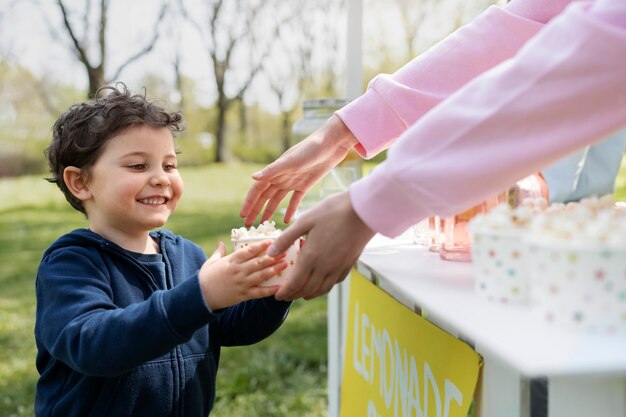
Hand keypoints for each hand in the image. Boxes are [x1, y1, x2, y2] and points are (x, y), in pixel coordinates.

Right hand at [199, 240, 287, 310]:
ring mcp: (241, 284)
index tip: (271, 241)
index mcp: (230, 261)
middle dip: (272, 257)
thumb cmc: (205, 278)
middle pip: (257, 262)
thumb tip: (222, 242)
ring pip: (260, 276)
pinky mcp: (243, 295)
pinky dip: (270, 290)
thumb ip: (219, 252)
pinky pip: (259, 293)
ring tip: (285, 264)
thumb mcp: (210, 262)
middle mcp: (237, 271)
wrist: (200, 298)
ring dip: (274, 270)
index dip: (260, 246)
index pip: (248, 251)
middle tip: (285, 251)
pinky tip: (280, 287)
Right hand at [240, 115, 358, 225]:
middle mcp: (280, 177)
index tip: (242, 215)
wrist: (331, 145)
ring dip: (269, 211)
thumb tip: (253, 177)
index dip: (249, 202)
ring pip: (276, 200)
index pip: (257, 189)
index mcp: (274, 171)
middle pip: (264, 197)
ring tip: (263, 224)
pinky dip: (290, 210)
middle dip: (255, 210)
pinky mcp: (304, 185)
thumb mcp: (290, 161)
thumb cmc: (310, 149)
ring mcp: (292, 182)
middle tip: (249, 225)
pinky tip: (287, 221)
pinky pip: (294, 201)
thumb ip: (272, 170)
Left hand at [268, 191, 375, 300]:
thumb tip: (269, 253)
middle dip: (295, 295)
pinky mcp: (349, 263)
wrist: (363, 210)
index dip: (285, 292)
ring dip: (310, 294)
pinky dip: (326, 286)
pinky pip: (335, 281)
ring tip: (302, 294)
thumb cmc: (332, 211)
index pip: (295, 283)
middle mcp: (325, 267)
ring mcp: (339, 266)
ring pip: (323, 289)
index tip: (277, 296)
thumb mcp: (305, 221)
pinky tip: (323, 282)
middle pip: (308, 289)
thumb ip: (286, 238)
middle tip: (287, 296)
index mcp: (311, 257)